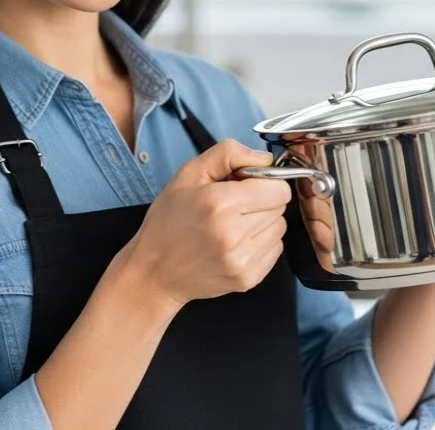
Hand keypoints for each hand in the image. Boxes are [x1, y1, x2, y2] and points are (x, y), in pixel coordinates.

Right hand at [118, 140, 291, 308]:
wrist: (154, 272)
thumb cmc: (168, 222)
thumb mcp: (188, 175)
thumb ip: (228, 154)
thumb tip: (265, 159)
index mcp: (219, 203)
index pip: (278, 189)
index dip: (264, 182)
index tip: (246, 186)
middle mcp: (233, 234)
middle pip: (280, 207)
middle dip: (262, 201)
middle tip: (235, 206)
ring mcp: (241, 261)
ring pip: (279, 228)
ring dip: (263, 222)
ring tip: (234, 225)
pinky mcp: (247, 279)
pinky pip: (275, 250)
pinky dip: (261, 243)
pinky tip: (236, 243)